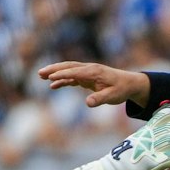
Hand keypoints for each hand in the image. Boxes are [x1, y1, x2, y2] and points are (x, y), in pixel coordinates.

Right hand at [37, 61, 151, 107]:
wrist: (129, 84)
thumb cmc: (121, 89)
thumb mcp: (112, 96)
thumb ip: (100, 99)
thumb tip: (87, 103)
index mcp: (94, 72)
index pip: (75, 72)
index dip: (63, 74)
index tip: (50, 77)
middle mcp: (89, 69)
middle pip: (68, 67)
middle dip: (54, 69)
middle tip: (40, 73)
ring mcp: (87, 73)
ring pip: (68, 70)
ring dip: (55, 73)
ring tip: (41, 76)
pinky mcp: (87, 77)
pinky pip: (72, 77)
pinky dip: (62, 80)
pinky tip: (53, 86)